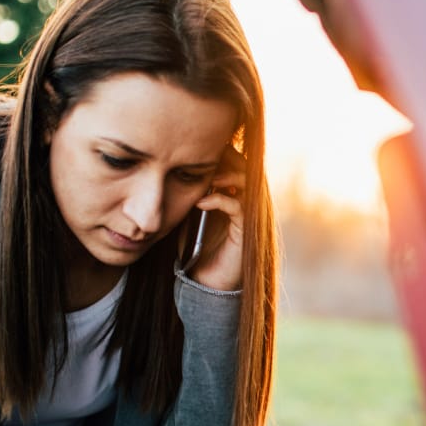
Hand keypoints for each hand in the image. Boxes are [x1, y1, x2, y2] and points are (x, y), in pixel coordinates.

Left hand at [186, 148, 247, 291]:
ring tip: (207, 177)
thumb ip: (190, 188)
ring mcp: (249, 215)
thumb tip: (176, 164)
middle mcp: (246, 200)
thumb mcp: (187, 210)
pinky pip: (239, 206)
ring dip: (227, 175)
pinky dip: (220, 200)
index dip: (222, 150)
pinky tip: (201, 203)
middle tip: (206, 154)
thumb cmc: (193, 245)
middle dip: (228, 157)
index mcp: (235, 192)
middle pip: (247, 165)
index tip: (198, 145)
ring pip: (249, 182)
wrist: (203, 280)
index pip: (236, 160)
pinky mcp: (247, 231)